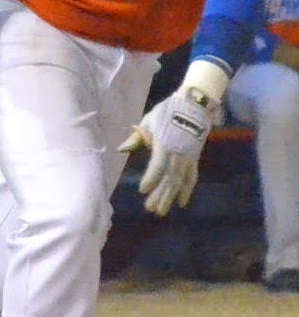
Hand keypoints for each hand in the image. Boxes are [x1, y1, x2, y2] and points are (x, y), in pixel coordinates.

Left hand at [119, 88, 215, 215]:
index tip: (142, 190)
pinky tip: (181, 203)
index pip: (158, 165)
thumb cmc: (167, 111)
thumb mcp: (149, 121)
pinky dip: (187, 190)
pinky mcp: (195, 159)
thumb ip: (137, 137)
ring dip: (170, 197)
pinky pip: (192, 177)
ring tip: (160, 211)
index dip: (151, 178)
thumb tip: (120, 149)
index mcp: (165, 143)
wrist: (195, 105)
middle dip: (160, 194)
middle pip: (169, 178)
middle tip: (150, 209)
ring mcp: (188, 157)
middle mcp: (178, 154)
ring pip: (180, 181)